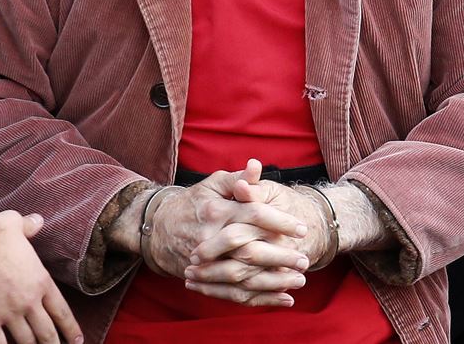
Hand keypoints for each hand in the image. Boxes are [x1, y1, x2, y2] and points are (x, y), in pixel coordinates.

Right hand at [0, 210, 82, 343]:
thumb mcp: (17, 224)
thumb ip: (30, 226)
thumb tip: (37, 221)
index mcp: (40, 280)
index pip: (62, 311)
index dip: (71, 329)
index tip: (77, 340)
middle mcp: (29, 301)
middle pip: (47, 332)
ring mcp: (9, 313)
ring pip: (26, 342)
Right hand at [144, 160, 308, 306]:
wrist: (158, 228)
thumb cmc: (193, 202)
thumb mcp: (214, 185)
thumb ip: (239, 179)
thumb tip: (257, 165)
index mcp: (217, 211)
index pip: (253, 214)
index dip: (279, 221)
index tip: (300, 228)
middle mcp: (210, 237)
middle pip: (250, 249)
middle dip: (280, 256)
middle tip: (305, 259)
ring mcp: (206, 261)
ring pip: (243, 275)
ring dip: (274, 280)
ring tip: (299, 280)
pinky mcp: (204, 277)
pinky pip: (233, 292)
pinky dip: (260, 298)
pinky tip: (282, 297)